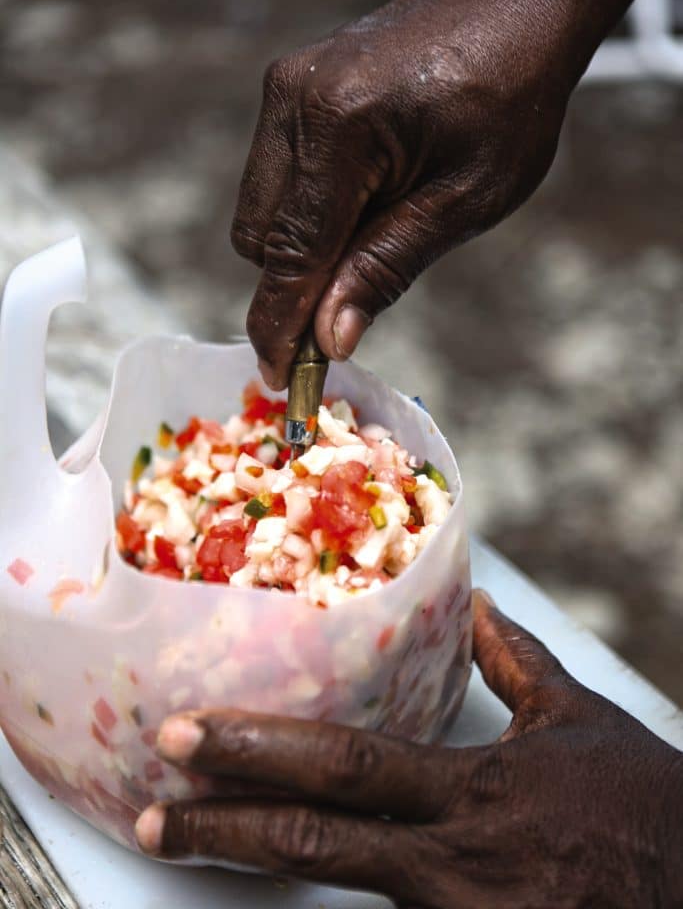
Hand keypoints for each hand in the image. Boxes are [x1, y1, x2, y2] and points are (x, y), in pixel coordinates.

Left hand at [136, 592, 682, 906]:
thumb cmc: (646, 811)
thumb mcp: (578, 722)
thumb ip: (516, 665)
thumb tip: (477, 605)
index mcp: (473, 791)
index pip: (346, 765)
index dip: (262, 749)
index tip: (192, 737)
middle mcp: (454, 863)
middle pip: (316, 843)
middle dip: (223, 826)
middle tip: (154, 814)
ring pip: (341, 898)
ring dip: (263, 869)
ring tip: (198, 845)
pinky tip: (284, 889)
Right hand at [231, 0, 567, 389]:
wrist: (514, 7)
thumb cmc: (508, 102)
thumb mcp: (463, 201)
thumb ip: (386, 268)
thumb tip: (329, 340)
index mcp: (341, 129)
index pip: (291, 255)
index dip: (281, 325)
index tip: (280, 380)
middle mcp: (294, 102)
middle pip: (259, 239)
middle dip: (296, 283)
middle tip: (353, 302)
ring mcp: (285, 88)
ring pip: (259, 211)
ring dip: (300, 246)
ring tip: (376, 227)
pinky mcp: (289, 85)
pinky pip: (274, 176)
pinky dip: (306, 209)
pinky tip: (364, 195)